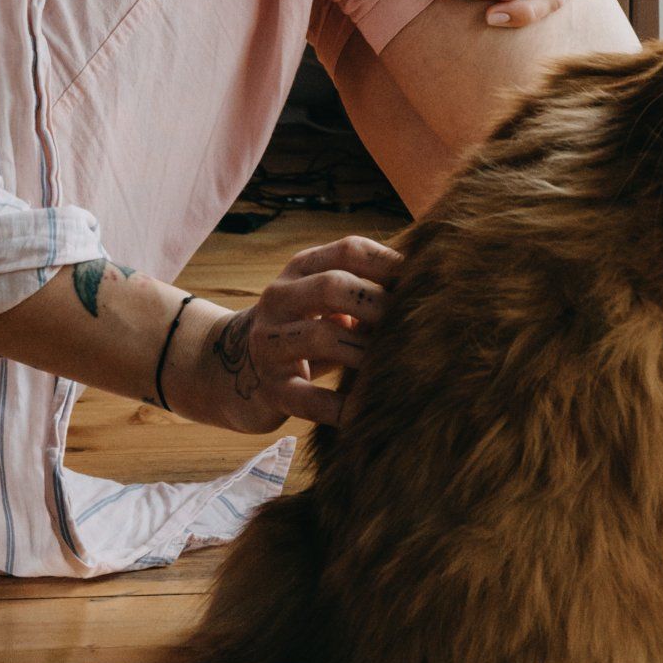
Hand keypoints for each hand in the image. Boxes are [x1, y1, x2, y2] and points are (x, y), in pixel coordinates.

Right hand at [169, 236, 403, 432]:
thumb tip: (428, 286)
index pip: (348, 250)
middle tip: (411, 327)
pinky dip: (341, 406)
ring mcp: (269, 343)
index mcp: (300, 269)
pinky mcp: (269, 388)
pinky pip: (308, 398)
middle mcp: (279, 298)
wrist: (234, 371)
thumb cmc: (304, 330)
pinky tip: (366, 412)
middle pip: (333, 285)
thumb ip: (363, 290)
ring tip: (394, 366)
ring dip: (365, 352)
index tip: (424, 282)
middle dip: (378, 305)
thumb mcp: (324, 301)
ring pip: (320, 336)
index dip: (389, 263)